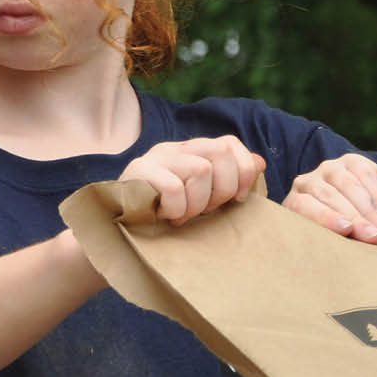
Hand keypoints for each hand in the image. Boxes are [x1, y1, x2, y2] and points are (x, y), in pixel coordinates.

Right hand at [121, 136, 265, 224]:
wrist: (116, 233)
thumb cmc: (164, 219)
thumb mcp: (202, 201)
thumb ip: (229, 181)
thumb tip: (260, 162)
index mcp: (192, 152)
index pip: (230, 143)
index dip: (243, 171)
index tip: (237, 199)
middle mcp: (174, 149)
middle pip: (220, 152)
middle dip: (223, 189)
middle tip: (206, 211)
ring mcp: (155, 158)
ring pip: (201, 169)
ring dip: (197, 203)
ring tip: (182, 216)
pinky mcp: (137, 173)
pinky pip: (174, 188)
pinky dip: (176, 208)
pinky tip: (165, 217)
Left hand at [284, 153, 376, 246]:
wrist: (375, 228)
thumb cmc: (349, 242)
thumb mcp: (340, 246)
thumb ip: (338, 243)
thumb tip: (347, 252)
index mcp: (294, 205)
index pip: (303, 206)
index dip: (325, 217)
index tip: (347, 229)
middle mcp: (306, 182)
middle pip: (329, 196)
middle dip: (356, 218)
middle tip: (375, 237)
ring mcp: (328, 169)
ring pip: (348, 185)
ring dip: (370, 211)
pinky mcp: (352, 162)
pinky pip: (366, 175)